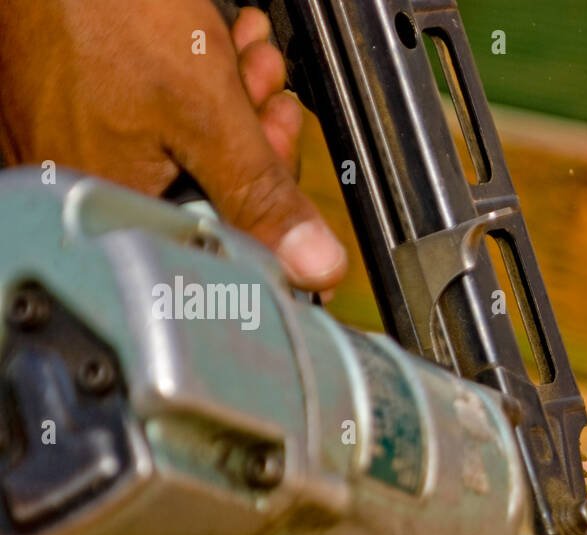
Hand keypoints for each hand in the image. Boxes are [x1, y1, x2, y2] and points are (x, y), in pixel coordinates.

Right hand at [0, 1, 346, 290]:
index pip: (213, 249)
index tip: (286, 168)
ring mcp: (80, 150)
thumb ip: (260, 193)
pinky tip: (223, 55)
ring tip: (251, 62)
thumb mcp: (207, 112)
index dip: (265, 211)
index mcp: (109, 209)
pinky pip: (158, 123)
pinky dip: (200, 90)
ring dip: (237, 109)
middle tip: (270, 102)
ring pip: (189, 154)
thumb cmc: (103, 12)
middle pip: (205, 199)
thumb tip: (313, 264)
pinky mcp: (83, 115)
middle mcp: (86, 190)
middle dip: (253, 145)